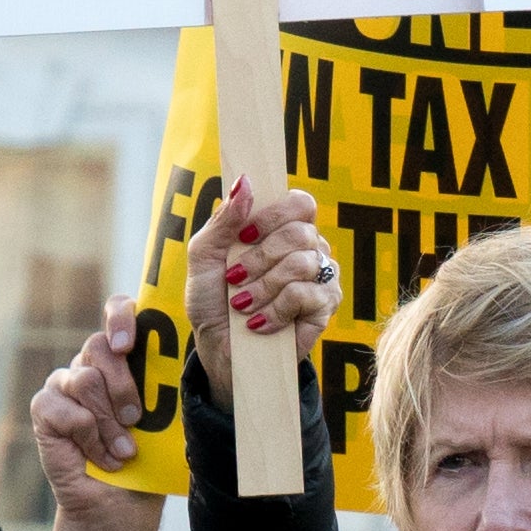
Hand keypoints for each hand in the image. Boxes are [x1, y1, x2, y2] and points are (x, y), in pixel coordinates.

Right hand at [30, 296, 165, 530]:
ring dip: (107, 418)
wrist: (124, 502)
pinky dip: (87, 434)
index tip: (129, 343)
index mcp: (127, 354)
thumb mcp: (172, 409)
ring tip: (124, 445)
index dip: (122, 317)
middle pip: (99, 346)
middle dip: (123, 383)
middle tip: (137, 417)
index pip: (119, 310)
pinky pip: (61, 408)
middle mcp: (93, 363)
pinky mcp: (46, 411)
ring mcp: (65, 385)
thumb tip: (198, 348)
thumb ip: (171, 376)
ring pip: (82, 378)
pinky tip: (102, 455)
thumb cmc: (154, 452)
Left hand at [186, 177, 341, 411]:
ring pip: (301, 264)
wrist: (218, 348)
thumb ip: (224, 220)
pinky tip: (259, 322)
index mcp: (283, 230)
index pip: (301, 203)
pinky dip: (274, 309)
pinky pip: (306, 294)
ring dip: (261, 288)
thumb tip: (245, 183)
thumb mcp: (204, 258)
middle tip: (234, 279)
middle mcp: (309, 249)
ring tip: (242, 305)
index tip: (246, 234)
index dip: (276, 214)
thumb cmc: (213, 301)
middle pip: (300, 233)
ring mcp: (321, 276)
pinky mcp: (325, 306)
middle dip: (259, 259)